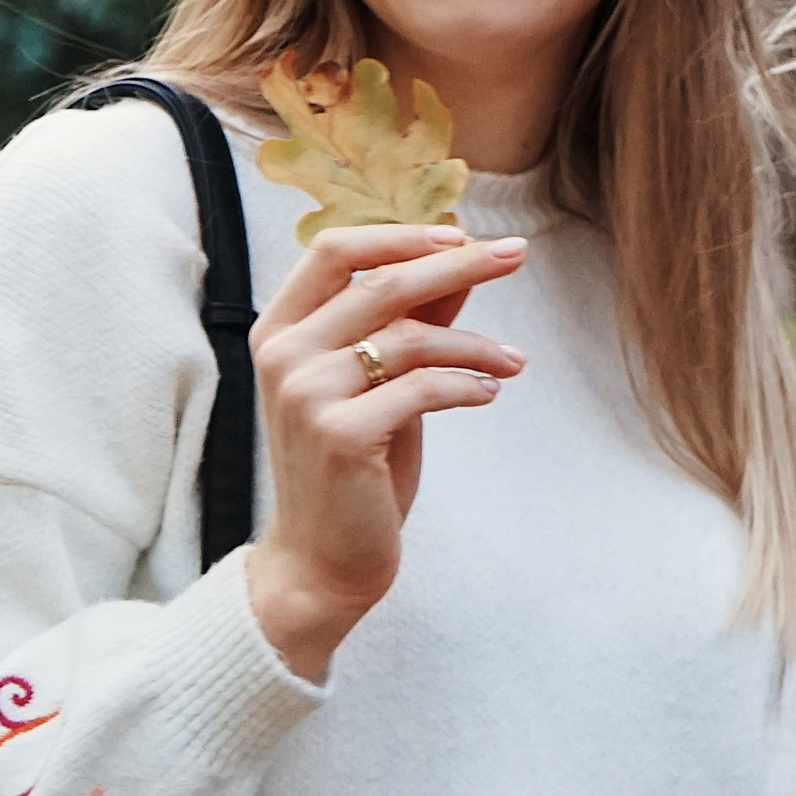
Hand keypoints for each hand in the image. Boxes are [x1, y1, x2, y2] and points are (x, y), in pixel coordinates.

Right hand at [243, 223, 526, 680]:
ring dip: (476, 344)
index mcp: (279, 330)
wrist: (322, 560)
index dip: (400, 236)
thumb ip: (407, 323)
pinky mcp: (340, 434)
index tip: (461, 235)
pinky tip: (489, 393)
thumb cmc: (352, 469)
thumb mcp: (376, 384)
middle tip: (515, 255)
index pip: (333, 250)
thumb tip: (459, 263)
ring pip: (412, 336)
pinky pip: (422, 387)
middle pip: (382, 282)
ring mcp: (306, 394)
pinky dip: (466, 384)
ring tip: (513, 362)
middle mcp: (283, 354)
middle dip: (459, 262)